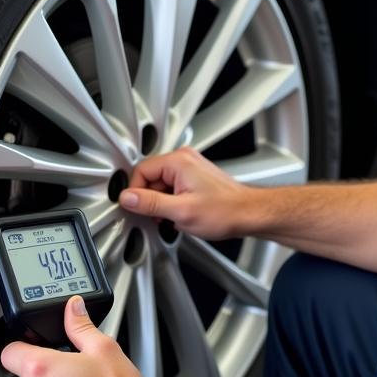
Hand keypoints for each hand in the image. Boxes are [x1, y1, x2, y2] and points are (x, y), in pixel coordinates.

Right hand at [118, 146, 252, 240]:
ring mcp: (190, 167)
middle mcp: (184, 159)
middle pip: (150, 177)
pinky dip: (172, 202)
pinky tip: (182, 214)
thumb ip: (150, 204)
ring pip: (160, 184)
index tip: (137, 208)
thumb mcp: (181, 212)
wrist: (249, 214)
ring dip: (162, 203)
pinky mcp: (195, 177)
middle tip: (160, 217)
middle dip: (151, 200)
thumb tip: (128, 198)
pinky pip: (172, 187)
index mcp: (178, 161)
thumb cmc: (225, 211)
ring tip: (176, 217)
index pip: (140, 171)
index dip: (135, 193)